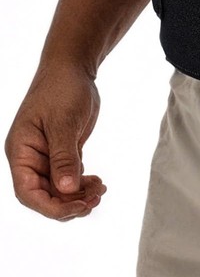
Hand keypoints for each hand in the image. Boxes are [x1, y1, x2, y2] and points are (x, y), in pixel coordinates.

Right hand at [5, 62, 106, 220]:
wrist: (72, 68)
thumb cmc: (62, 89)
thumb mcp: (64, 122)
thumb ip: (64, 157)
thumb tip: (66, 189)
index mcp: (21, 151)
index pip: (27, 191)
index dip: (50, 206)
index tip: (76, 208)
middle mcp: (30, 158)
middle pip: (44, 194)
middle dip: (68, 202)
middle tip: (95, 200)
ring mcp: (46, 155)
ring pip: (58, 188)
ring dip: (78, 195)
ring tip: (101, 192)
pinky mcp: (63, 151)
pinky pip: (69, 176)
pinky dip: (82, 183)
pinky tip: (98, 183)